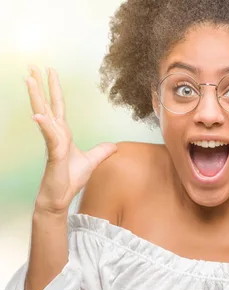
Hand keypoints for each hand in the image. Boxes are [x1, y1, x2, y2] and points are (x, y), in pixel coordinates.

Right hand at [26, 65, 116, 215]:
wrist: (60, 198)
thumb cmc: (70, 180)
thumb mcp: (91, 162)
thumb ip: (101, 151)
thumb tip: (114, 145)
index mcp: (63, 133)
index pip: (59, 106)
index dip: (55, 89)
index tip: (50, 71)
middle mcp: (55, 134)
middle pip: (47, 104)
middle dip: (40, 85)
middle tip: (32, 65)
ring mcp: (52, 143)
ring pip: (44, 115)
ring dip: (36, 97)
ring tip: (28, 80)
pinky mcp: (54, 155)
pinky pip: (49, 137)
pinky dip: (44, 125)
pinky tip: (37, 114)